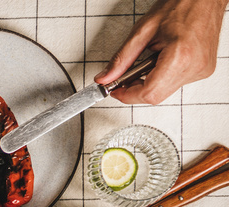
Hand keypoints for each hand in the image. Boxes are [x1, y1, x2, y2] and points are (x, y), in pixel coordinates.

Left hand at [95, 0, 226, 104]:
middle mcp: (195, 66)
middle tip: (126, 76)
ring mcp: (202, 70)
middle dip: (136, 89)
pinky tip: (162, 60)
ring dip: (150, 82)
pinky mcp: (204, 70)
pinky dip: (162, 77)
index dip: (127, 95)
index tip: (115, 90)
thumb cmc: (180, 6)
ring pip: (165, 91)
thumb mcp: (143, 31)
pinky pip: (176, 83)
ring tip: (150, 59)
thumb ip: (122, 59)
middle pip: (156, 96)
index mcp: (181, 56)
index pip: (149, 93)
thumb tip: (104, 78)